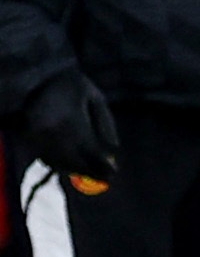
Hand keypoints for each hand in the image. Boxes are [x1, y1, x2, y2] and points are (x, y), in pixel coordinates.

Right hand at [18, 68, 118, 183]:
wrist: (36, 78)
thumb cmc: (72, 86)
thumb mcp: (96, 99)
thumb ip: (106, 125)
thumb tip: (114, 152)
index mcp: (71, 122)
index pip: (90, 151)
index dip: (103, 165)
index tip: (114, 173)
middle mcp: (52, 133)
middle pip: (74, 162)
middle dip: (90, 171)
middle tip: (105, 178)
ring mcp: (37, 138)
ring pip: (59, 163)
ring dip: (76, 170)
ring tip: (91, 172)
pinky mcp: (28, 140)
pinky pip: (46, 158)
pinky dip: (61, 164)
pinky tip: (72, 165)